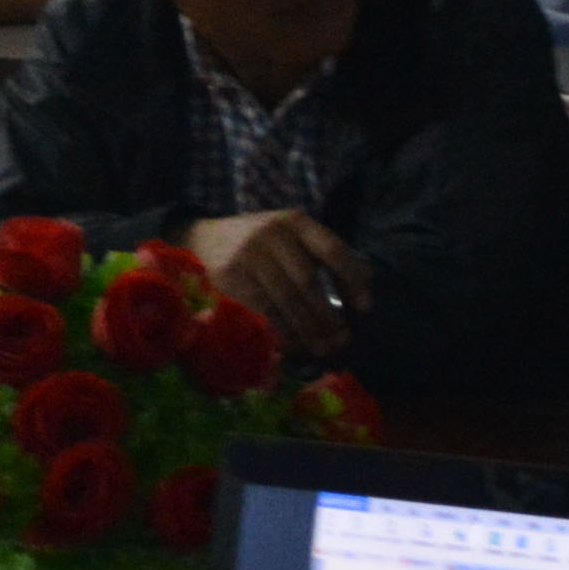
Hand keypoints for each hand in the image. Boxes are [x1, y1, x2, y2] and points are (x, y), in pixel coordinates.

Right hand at [195, 211, 357, 360]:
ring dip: (307, 329)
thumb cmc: (258, 243)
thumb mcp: (291, 236)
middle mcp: (272, 234)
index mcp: (294, 221)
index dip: (352, 279)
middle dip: (328, 315)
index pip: (332, 249)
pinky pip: (262, 310)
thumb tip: (367, 279)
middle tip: (341, 340)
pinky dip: (281, 330)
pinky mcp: (229, 276)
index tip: (364, 307)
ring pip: (286, 300)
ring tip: (322, 348)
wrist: (200, 238)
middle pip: (308, 281)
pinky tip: (294, 344)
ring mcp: (248, 255)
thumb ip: (323, 254)